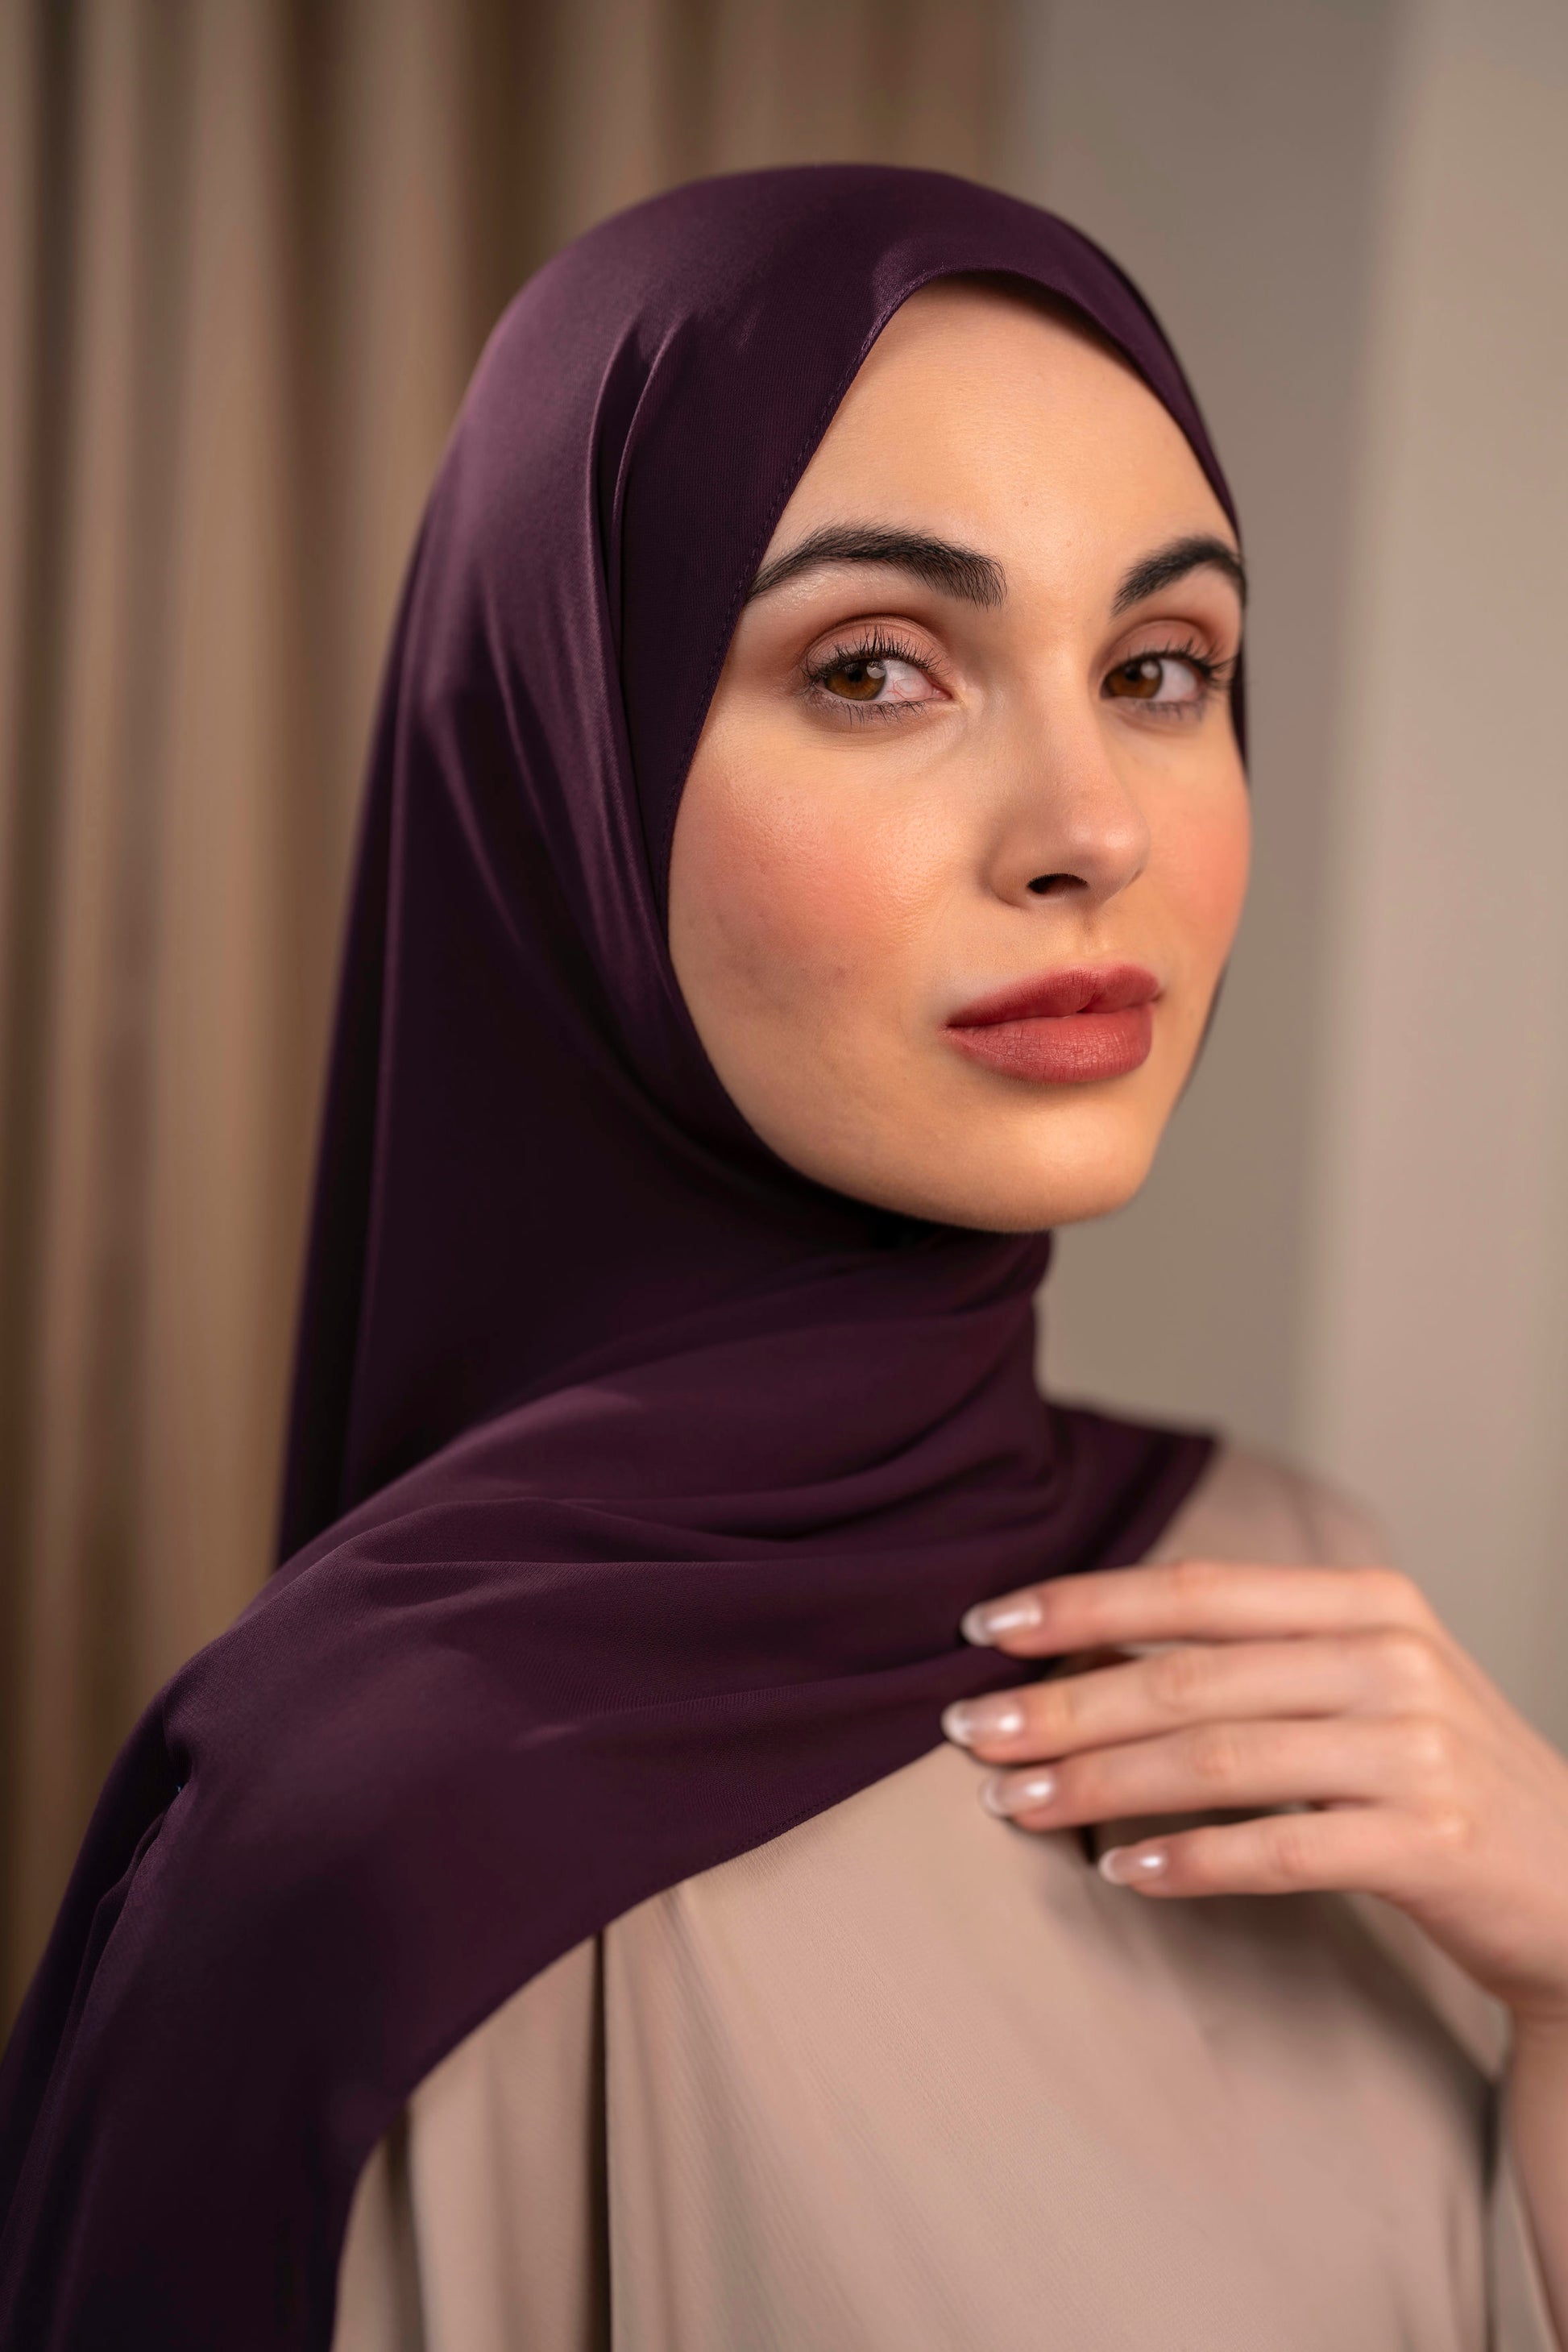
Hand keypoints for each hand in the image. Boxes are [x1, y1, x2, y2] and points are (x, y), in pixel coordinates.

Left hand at [942, 1557, 1567, 2028]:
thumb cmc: (1436, 1773)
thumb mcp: (1360, 1683)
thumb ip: (1250, 1658)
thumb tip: (1084, 1653)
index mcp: (1367, 1600)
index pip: (1194, 1590)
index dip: (1082, 1603)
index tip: (986, 1626)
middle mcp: (1393, 1659)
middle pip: (1190, 1678)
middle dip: (1064, 1704)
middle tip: (971, 1730)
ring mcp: (1419, 1749)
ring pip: (1221, 1760)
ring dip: (1101, 1782)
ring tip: (1016, 1803)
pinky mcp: (1434, 1842)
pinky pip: (1284, 1849)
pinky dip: (1194, 1861)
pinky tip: (1124, 1871)